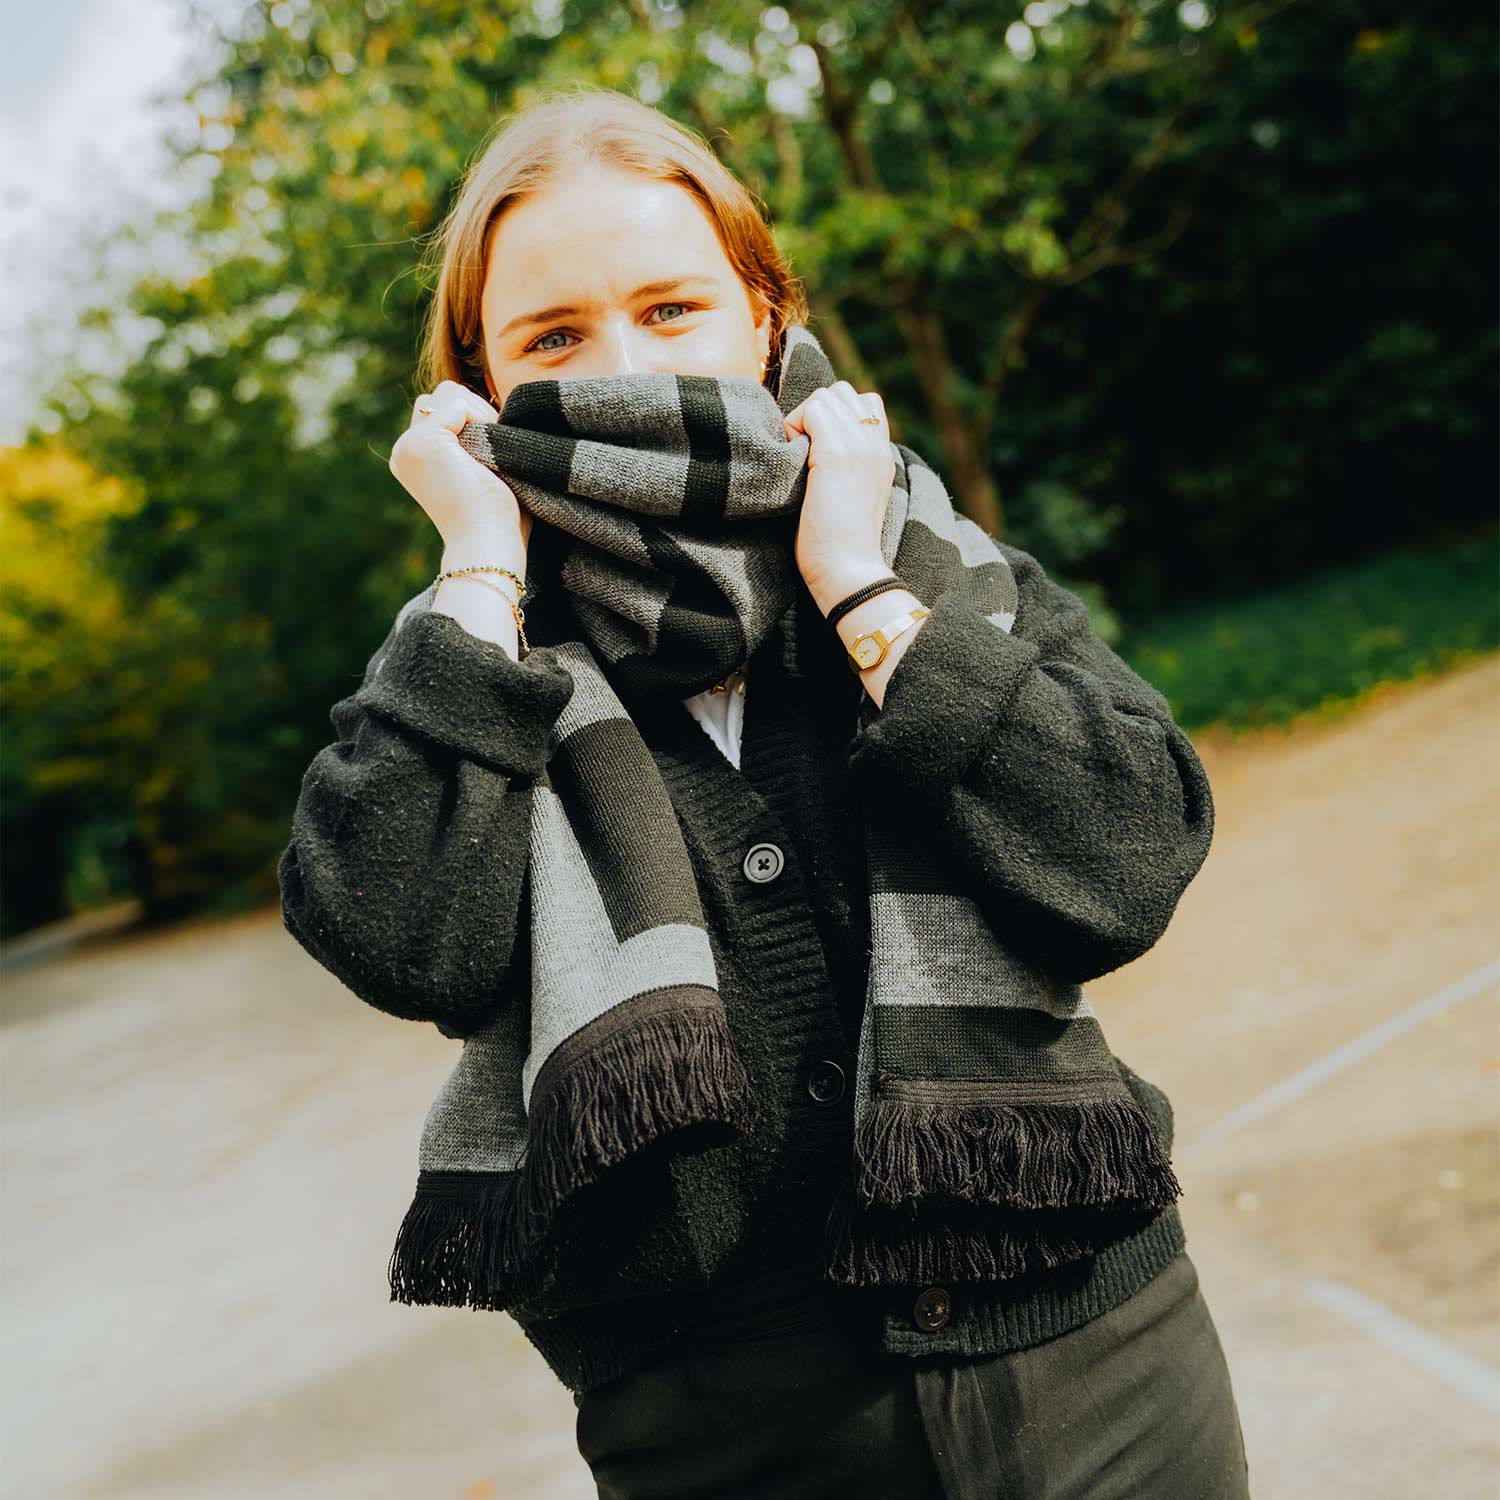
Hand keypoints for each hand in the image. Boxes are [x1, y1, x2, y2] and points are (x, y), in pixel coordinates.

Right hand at [388, 380, 532, 550]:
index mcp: (414, 457)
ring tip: (488, 457)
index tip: (490, 459)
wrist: (489, 541)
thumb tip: (492, 400)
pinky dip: (482, 421)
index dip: (477, 421)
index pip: (444, 407)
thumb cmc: (497, 516)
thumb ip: (471, 435)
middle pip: (446, 394)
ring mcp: (409, 444)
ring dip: (481, 417)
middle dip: (477, 414)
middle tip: (491, 457)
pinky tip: (485, 456)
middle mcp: (404, 449)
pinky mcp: (423, 440)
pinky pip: (460, 402)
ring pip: (452, 392)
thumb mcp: (478, 468)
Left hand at [782, 380, 894, 609]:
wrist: (849, 572)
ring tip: (799, 458)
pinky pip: (813, 408)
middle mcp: (876, 443)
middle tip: (802, 453)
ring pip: (826, 395)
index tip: (814, 456)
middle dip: (815, 413)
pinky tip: (793, 461)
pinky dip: (794, 426)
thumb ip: (841, 470)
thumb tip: (807, 449)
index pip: (862, 404)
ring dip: (804, 418)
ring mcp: (860, 445)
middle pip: (841, 392)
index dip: (829, 420)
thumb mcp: (848, 499)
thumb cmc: (838, 548)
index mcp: (882, 455)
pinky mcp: (838, 453)